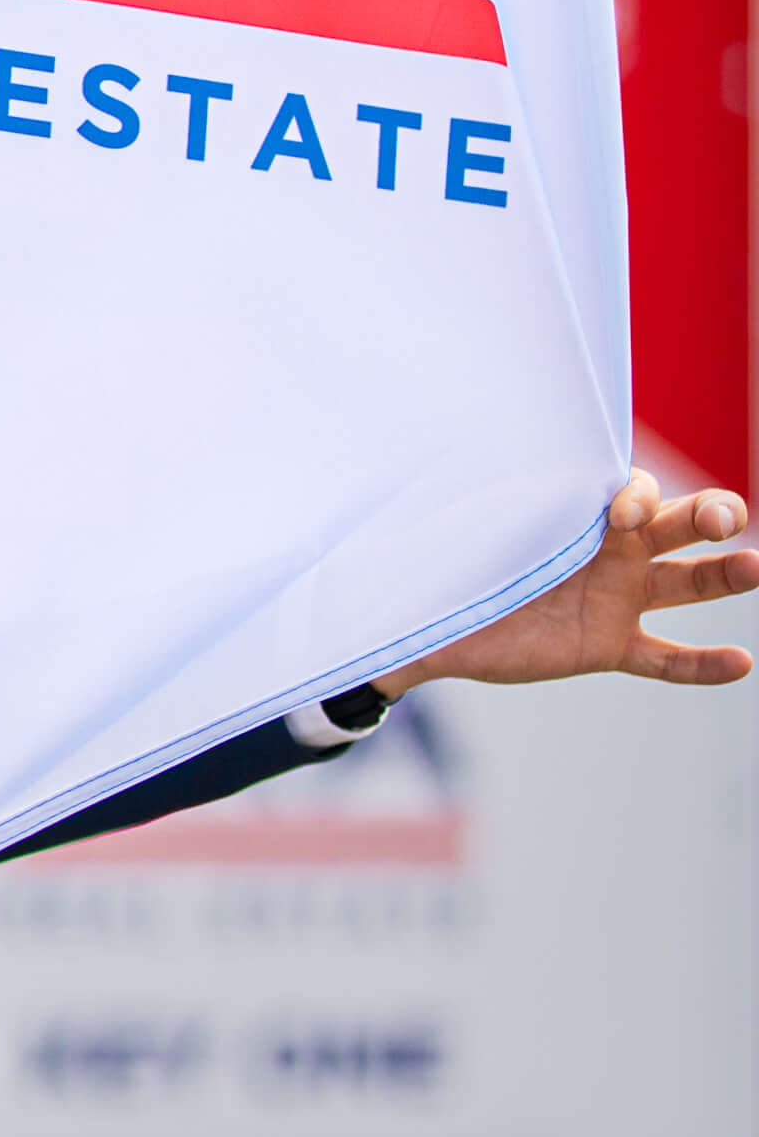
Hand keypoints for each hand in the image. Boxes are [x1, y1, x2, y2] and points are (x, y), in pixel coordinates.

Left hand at [381, 472, 758, 697]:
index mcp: (577, 511)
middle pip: (675, 524)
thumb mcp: (461, 532)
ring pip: (684, 584)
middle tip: (726, 519)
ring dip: (723, 576)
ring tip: (756, 567)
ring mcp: (615, 598)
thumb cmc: (450, 563)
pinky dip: (700, 664)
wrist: (436, 623)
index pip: (632, 490)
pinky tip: (739, 664)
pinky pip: (665, 658)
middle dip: (707, 514)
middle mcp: (608, 549)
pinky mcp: (609, 646)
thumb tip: (413, 473)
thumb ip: (465, 513)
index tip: (619, 515)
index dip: (636, 497)